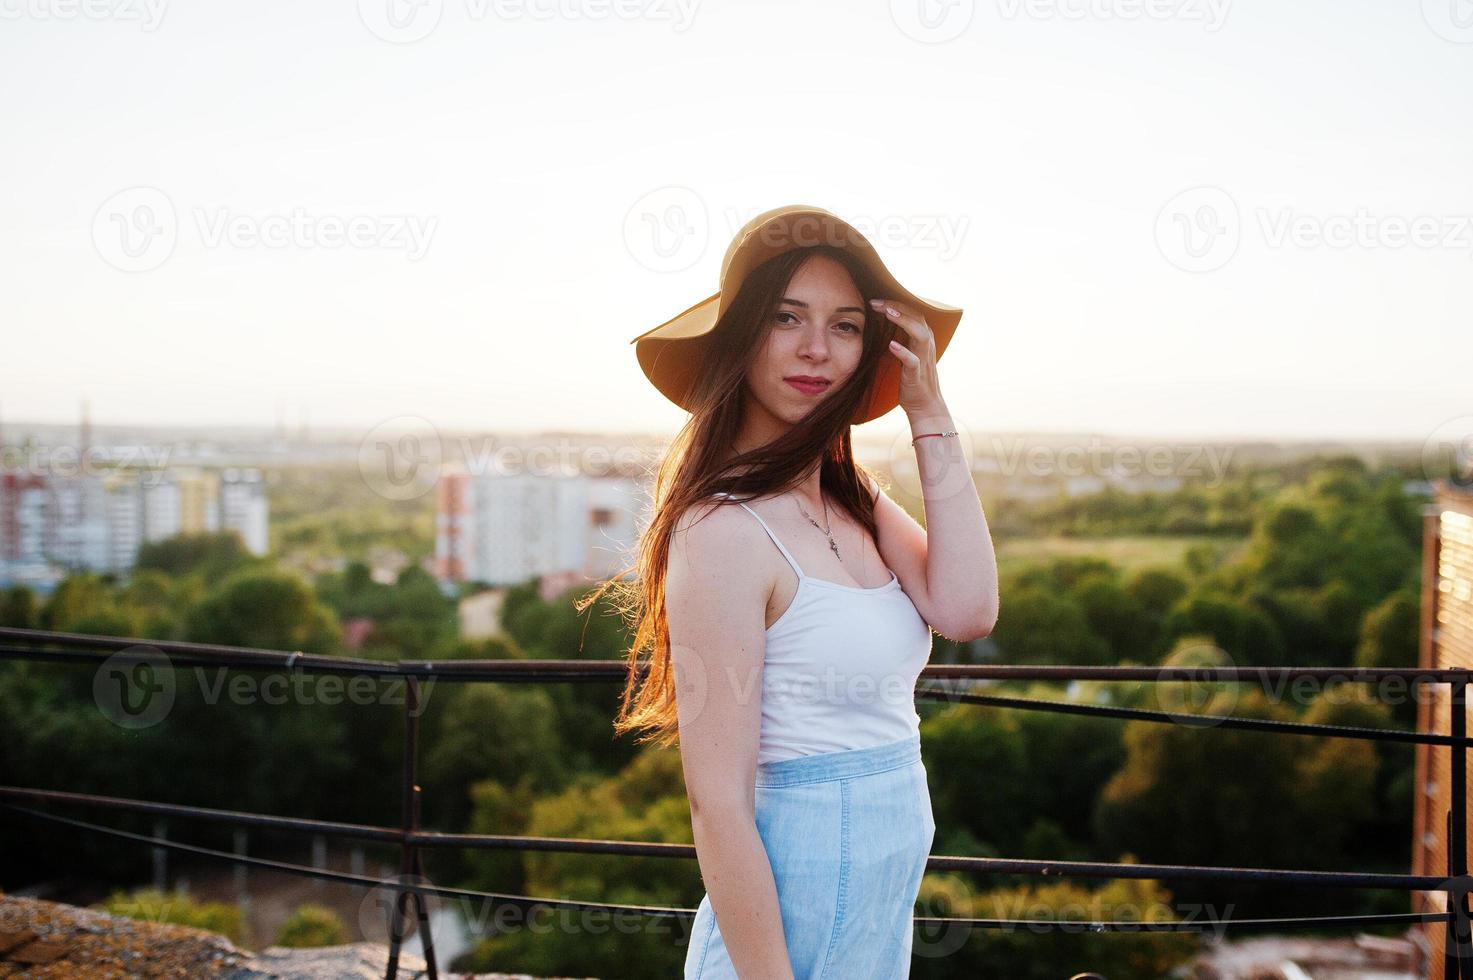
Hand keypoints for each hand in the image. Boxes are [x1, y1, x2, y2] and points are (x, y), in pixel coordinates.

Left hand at [870, 297, 946, 416]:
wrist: (924, 404)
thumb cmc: (913, 377)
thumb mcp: (907, 352)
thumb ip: (900, 337)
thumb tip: (881, 322)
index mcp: (923, 338)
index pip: (913, 313)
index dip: (895, 304)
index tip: (875, 300)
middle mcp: (926, 345)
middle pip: (917, 318)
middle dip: (897, 307)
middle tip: (876, 302)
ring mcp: (923, 359)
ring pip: (920, 334)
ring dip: (904, 322)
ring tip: (888, 313)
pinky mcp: (917, 375)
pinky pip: (913, 361)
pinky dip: (903, 352)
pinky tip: (891, 344)